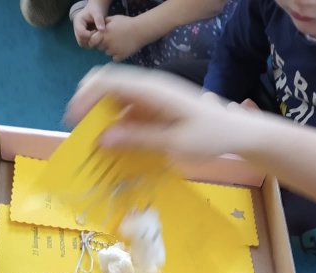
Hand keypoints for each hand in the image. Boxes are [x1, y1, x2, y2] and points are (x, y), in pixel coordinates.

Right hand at [67, 65, 258, 160]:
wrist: (241, 134)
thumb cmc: (212, 137)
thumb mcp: (175, 144)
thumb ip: (139, 140)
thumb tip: (102, 139)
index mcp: (152, 89)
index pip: (106, 81)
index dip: (85, 98)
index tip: (75, 123)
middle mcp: (149, 87)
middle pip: (107, 87)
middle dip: (90, 109)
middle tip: (84, 137)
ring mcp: (154, 97)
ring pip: (116, 101)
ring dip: (104, 120)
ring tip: (98, 147)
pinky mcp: (158, 109)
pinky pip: (130, 112)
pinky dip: (120, 127)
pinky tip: (119, 148)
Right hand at [72, 2, 107, 48]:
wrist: (95, 12)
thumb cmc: (95, 11)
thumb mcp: (97, 13)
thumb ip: (99, 20)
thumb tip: (102, 30)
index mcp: (77, 22)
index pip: (81, 34)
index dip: (90, 35)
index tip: (97, 31)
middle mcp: (76, 29)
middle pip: (81, 40)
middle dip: (91, 40)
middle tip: (98, 35)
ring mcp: (78, 34)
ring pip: (83, 44)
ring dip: (91, 44)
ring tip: (97, 37)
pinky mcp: (83, 38)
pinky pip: (86, 45)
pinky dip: (92, 44)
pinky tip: (97, 39)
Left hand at [92, 15, 148, 61]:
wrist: (140, 30)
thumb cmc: (127, 23)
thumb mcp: (113, 19)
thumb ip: (104, 23)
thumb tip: (98, 26)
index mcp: (103, 34)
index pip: (92, 41)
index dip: (94, 40)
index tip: (99, 39)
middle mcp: (107, 43)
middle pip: (99, 47)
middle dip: (103, 44)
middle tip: (111, 40)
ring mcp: (114, 50)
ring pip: (107, 53)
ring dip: (110, 50)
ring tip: (118, 44)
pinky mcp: (121, 56)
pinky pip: (115, 59)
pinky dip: (117, 56)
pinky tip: (122, 50)